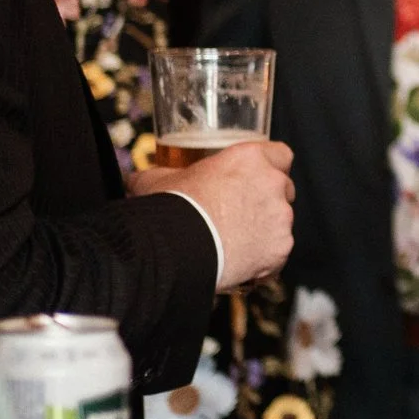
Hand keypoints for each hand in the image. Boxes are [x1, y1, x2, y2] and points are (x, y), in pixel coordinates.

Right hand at [134, 140, 294, 287]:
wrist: (177, 247)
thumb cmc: (170, 207)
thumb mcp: (158, 180)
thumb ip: (157, 174)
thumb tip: (134, 179)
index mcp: (250, 158)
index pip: (281, 154)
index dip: (271, 166)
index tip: (257, 178)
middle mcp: (273, 184)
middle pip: (284, 189)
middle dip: (268, 200)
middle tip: (242, 213)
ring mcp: (280, 218)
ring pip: (282, 223)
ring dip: (265, 231)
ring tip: (236, 243)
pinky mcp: (280, 249)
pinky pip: (278, 253)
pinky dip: (265, 259)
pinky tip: (241, 264)